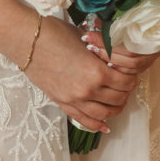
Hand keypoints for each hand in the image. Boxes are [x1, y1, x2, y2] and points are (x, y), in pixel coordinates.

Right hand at [24, 15, 149, 135]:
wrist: (27, 41)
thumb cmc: (55, 34)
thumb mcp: (85, 38)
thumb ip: (101, 50)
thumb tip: (114, 54)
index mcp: (97, 71)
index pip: (126, 82)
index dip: (132, 79)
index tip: (131, 75)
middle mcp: (88, 89)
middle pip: (117, 99)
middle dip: (125, 93)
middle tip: (126, 87)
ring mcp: (74, 99)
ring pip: (103, 114)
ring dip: (114, 110)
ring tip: (118, 104)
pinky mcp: (62, 102)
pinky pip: (83, 119)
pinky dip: (96, 125)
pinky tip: (104, 126)